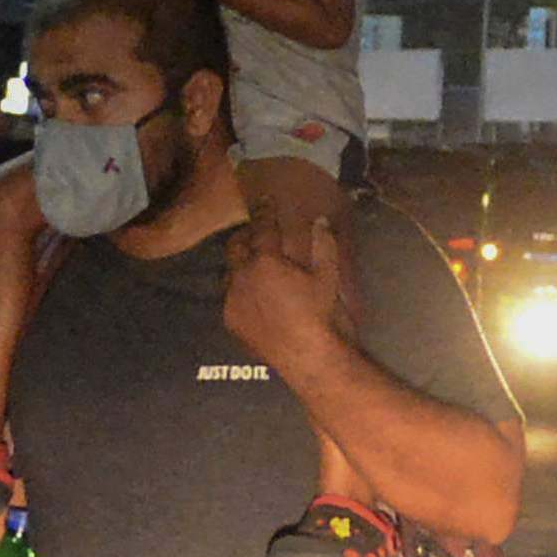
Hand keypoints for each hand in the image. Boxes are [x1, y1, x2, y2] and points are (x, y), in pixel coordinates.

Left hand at [220, 199, 345, 370]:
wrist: (306, 356)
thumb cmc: (320, 313)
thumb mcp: (328, 276)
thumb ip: (323, 245)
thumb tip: (320, 222)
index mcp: (266, 260)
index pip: (262, 227)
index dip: (264, 211)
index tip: (264, 200)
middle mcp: (242, 276)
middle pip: (235, 246)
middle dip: (244, 236)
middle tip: (255, 233)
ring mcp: (232, 299)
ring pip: (228, 272)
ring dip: (238, 264)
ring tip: (251, 265)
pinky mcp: (230, 319)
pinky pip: (229, 297)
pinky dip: (238, 290)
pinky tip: (251, 294)